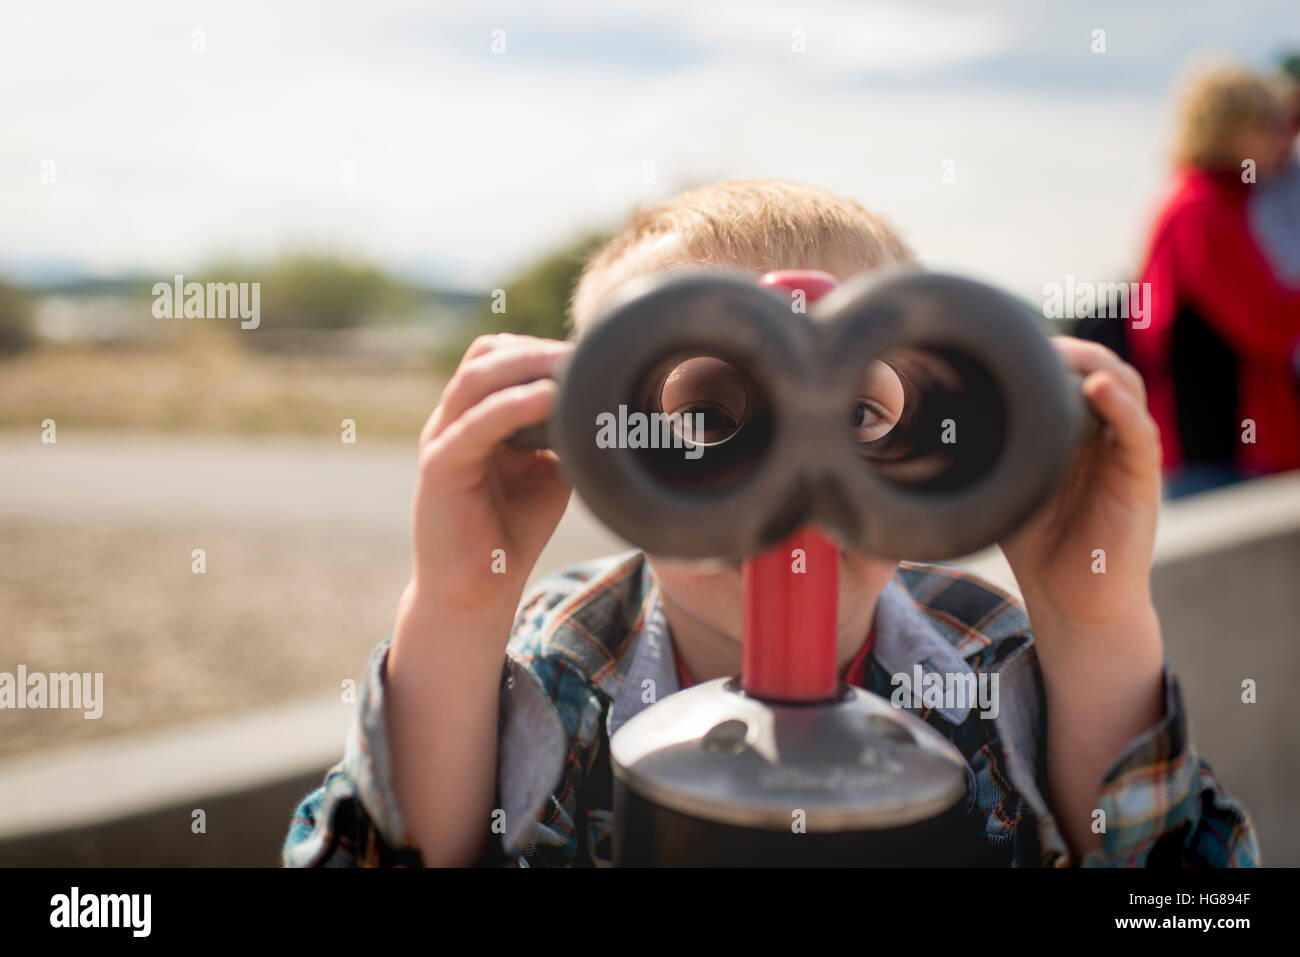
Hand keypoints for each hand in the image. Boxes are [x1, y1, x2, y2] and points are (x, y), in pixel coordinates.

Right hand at [409, 333, 572, 618]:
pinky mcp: (439, 469)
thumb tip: (603, 402)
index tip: (587, 354)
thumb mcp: (549, 469)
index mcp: (475, 414)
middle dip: (536, 349)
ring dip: (525, 365)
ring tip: (568, 367)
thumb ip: (563, 432)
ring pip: (475, 380)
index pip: (499, 355)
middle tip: (581, 355)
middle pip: (486, 355)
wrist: (478, 589)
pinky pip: (473, 426)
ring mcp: (442, 440)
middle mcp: (452, 419)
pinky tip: (548, 398)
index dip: (540, 348)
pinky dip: (511, 406)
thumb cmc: (513, 528)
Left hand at [1001, 338, 1166, 860]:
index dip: (1037, 348)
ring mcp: (1123, 449)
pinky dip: (1121, 405)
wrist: (1073, 600)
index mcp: (1067, 426)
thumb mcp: (997, 485)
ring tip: (1060, 354)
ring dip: (1092, 362)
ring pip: (1122, 384)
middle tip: (1025, 339)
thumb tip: (909, 430)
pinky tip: (1097, 388)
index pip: (1060, 369)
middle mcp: (1100, 429)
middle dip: (1062, 346)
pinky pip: (1138, 431)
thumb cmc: (1036, 542)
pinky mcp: (1141, 477)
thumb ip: (976, 453)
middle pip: (1091, 364)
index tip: (997, 336)